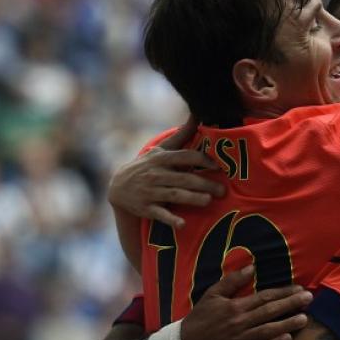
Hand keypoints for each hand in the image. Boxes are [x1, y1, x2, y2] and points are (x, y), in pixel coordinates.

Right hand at [108, 117, 224, 227]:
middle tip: (223, 191)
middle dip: (204, 184)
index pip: (184, 156)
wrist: (117, 187)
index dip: (202, 160)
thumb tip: (197, 114)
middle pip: (183, 178)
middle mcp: (156, 174)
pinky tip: (182, 224)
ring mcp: (150, 192)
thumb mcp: (160, 149)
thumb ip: (181, 135)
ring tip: (208, 201)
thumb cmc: (147, 166)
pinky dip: (170, 220)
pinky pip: (159, 214)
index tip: (217, 167)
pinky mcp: (146, 208)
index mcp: (162, 159)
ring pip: (174, 195)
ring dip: (192, 198)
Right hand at [182, 266, 311, 339]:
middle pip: (270, 312)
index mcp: (234, 307)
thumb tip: (252, 267)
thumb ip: (232, 281)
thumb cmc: (200, 318)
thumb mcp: (212, 295)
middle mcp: (240, 323)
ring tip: (305, 319)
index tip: (299, 289)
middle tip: (309, 299)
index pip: (264, 297)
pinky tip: (288, 338)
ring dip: (288, 324)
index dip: (283, 293)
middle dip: (291, 305)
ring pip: (268, 331)